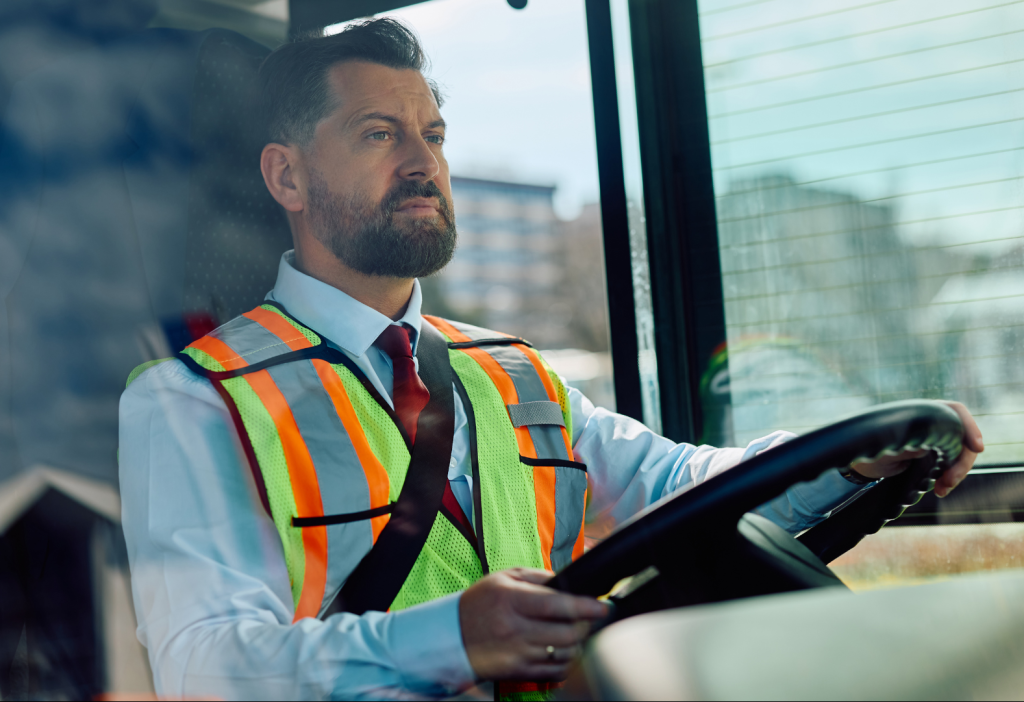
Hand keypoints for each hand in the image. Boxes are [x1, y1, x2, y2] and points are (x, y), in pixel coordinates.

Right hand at [459, 568, 608, 681]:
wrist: (452, 634)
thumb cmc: (481, 602)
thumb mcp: (505, 577)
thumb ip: (539, 577)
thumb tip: (571, 582)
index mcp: (511, 600)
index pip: (557, 605)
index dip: (585, 606)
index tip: (602, 607)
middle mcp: (514, 629)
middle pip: (567, 633)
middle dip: (586, 626)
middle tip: (592, 619)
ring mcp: (516, 653)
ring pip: (564, 654)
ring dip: (578, 644)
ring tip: (577, 633)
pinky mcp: (517, 672)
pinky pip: (554, 672)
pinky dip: (566, 663)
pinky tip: (564, 651)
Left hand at [850, 401, 983, 496]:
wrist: (861, 464)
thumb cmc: (871, 449)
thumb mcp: (889, 446)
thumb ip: (910, 443)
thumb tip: (927, 446)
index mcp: (921, 412)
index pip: (955, 411)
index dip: (970, 427)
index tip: (977, 448)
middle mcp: (932, 424)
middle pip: (962, 438)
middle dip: (962, 462)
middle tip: (950, 481)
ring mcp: (934, 441)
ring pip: (959, 455)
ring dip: (956, 474)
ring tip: (941, 490)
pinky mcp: (933, 458)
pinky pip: (950, 467)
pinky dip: (949, 480)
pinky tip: (939, 491)